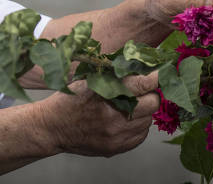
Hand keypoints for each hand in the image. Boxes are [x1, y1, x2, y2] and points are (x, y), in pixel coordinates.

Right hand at [34, 72, 159, 156]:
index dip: (155, 76)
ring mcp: (117, 135)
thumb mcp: (89, 79)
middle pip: (152, 103)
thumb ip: (115, 74)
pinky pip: (141, 135)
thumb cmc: (70, 99)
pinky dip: (137, 126)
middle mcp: (114, 116)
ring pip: (148, 120)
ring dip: (142, 111)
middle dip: (149, 94)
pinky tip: (123, 120)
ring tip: (126, 107)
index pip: (144, 83)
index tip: (160, 72)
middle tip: (140, 91)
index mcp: (105, 94)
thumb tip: (142, 66)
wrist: (52, 127)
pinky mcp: (118, 147)